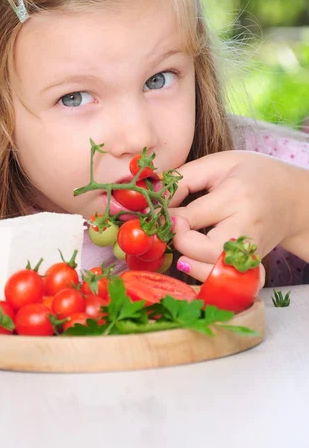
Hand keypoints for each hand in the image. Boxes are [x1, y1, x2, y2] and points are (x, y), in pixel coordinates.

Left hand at [168, 150, 308, 281]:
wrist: (293, 197)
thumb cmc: (252, 175)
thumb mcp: (219, 163)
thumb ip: (184, 179)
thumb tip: (154, 197)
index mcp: (237, 197)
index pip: (192, 217)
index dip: (170, 218)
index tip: (165, 213)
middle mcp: (247, 227)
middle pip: (206, 250)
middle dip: (181, 243)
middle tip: (177, 230)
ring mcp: (253, 251)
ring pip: (216, 273)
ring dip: (192, 264)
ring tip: (186, 246)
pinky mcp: (254, 267)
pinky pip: (229, 284)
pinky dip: (210, 278)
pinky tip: (200, 263)